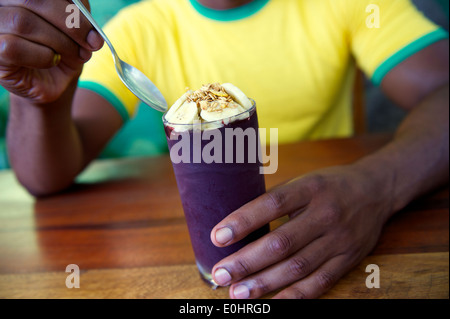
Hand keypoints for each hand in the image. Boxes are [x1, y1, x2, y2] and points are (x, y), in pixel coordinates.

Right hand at [0, 0, 102, 103]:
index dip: (70, 6)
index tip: (93, 30)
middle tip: (91, 44)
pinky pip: (13, 47)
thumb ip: (78, 17)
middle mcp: (3, 6)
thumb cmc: (62, 50)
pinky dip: (43, 56)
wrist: (50, 81)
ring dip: (60, 43)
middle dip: (70, 24)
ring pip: (22, 22)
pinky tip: (53, 61)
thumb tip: (90, 30)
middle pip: (31, 0)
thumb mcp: (76, 30)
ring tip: (76, 55)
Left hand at [210, 165, 393, 298]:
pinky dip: (294, 296)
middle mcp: (326, 215)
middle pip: (282, 243)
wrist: (376, 191)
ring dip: (265, 283)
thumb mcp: (304, 181)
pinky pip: (319, 283)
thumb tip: (237, 224)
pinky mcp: (348, 260)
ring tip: (238, 293)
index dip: (243, 221)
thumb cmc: (329, 186)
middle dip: (247, 261)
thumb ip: (275, 201)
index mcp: (310, 188)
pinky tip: (272, 302)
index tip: (218, 237)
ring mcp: (339, 240)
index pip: (272, 204)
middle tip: (221, 274)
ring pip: (298, 267)